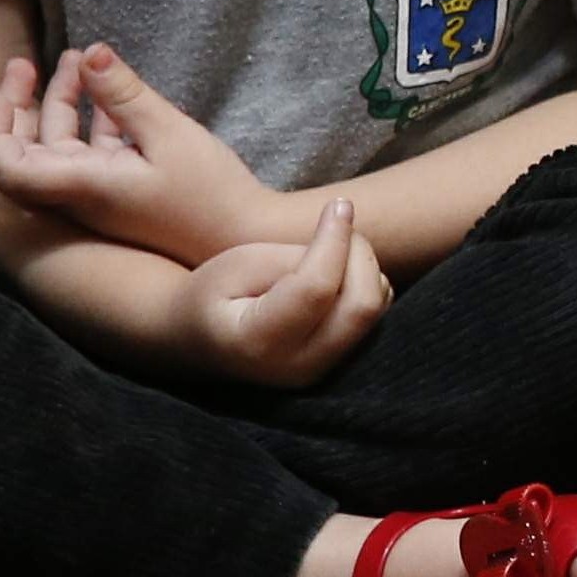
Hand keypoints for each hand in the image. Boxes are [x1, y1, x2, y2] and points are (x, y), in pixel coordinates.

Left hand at [0, 44, 288, 264]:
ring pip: (59, 148)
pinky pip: (89, 155)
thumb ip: (125, 93)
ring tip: (77, 60)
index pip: (8, 166)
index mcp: (82, 186)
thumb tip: (90, 52)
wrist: (242, 238)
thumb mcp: (169, 133)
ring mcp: (100, 197)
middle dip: (20, 105)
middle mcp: (81, 196)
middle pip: (26, 152)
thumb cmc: (209, 192)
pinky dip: (90, 121)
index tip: (7, 86)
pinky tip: (109, 93)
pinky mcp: (122, 193)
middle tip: (25, 63)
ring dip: (61, 104)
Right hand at [179, 202, 391, 385]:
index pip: (318, 287)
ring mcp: (321, 372)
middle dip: (360, 254)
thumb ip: (295, 258)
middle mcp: (296, 367)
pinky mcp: (340, 365)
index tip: (339, 204)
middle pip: (361, 305)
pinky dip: (367, 285)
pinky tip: (337, 274)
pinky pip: (376, 316)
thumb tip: (349, 239)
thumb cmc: (214, 293)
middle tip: (338, 224)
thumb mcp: (240, 264)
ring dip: (365, 268)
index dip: (336, 239)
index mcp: (257, 341)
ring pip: (375, 308)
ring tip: (330, 252)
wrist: (200, 338)